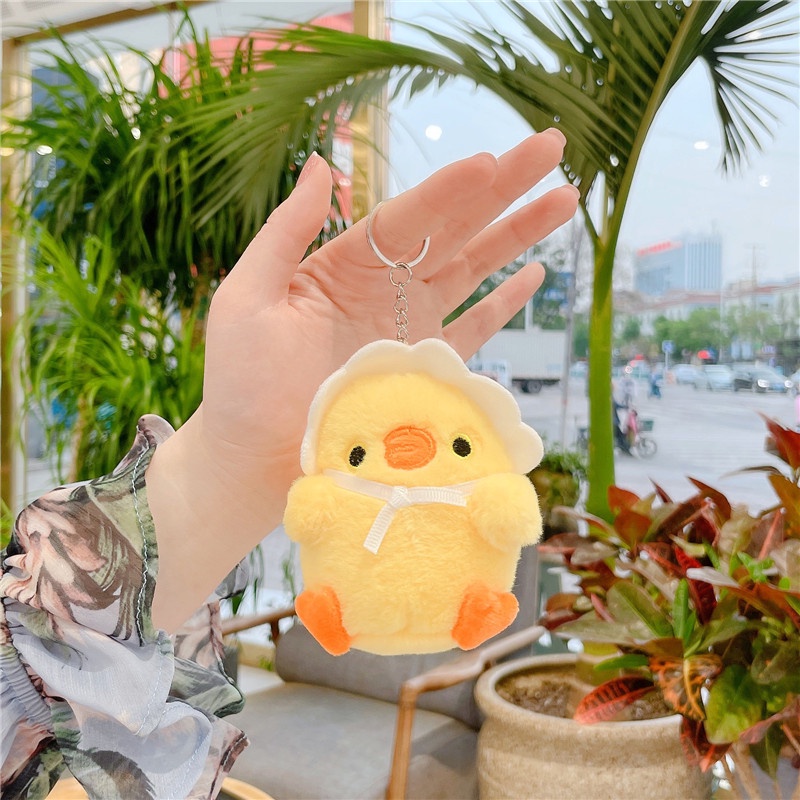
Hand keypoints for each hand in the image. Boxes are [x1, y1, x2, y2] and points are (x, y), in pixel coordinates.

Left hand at [147, 130, 578, 629]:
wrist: (252, 457)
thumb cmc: (240, 380)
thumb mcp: (249, 295)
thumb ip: (286, 231)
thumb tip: (321, 164)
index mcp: (344, 265)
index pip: (407, 216)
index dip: (450, 189)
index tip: (491, 160)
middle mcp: (385, 289)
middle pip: (454, 229)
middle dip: (504, 189)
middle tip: (551, 147)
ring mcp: (410, 329)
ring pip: (475, 271)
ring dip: (519, 235)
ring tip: (564, 197)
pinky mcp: (425, 371)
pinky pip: (473, 330)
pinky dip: (503, 304)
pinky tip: (534, 274)